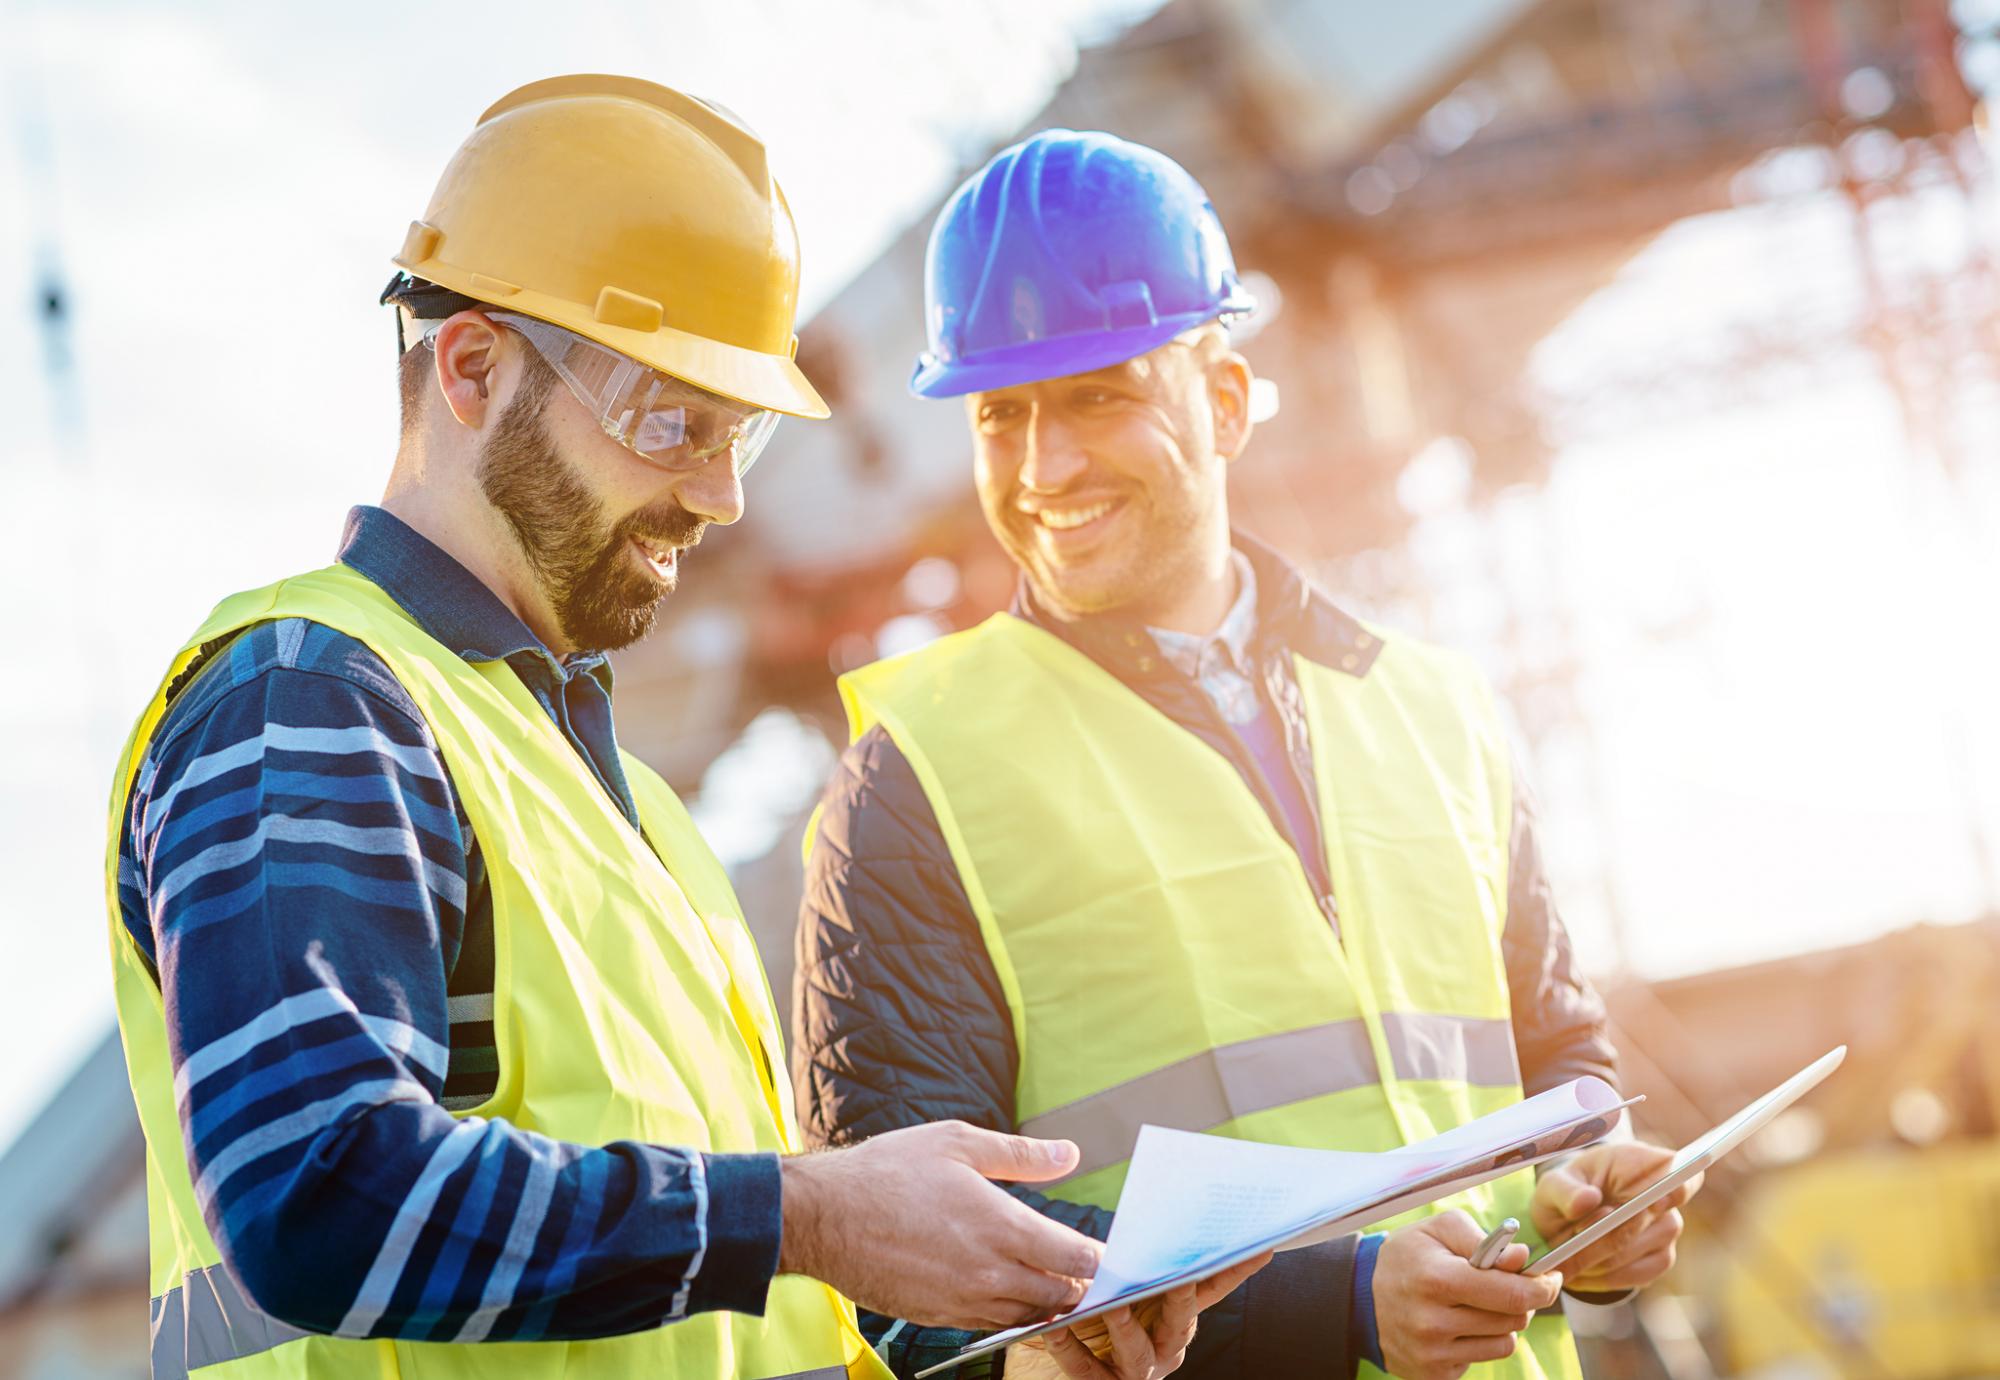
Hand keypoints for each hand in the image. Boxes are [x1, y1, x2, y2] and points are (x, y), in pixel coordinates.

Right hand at [778, 1121, 1102, 1329]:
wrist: (823, 1217)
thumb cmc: (888, 1171)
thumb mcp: (957, 1143)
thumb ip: (1020, 1155)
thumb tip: (1069, 1155)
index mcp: (1001, 1225)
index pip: (1076, 1258)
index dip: (1099, 1257)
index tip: (1106, 1251)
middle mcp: (989, 1272)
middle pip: (1061, 1296)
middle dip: (1080, 1285)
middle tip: (1088, 1271)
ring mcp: (964, 1301)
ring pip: (1029, 1316)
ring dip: (1048, 1303)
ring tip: (1054, 1283)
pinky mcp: (939, 1317)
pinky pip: (992, 1325)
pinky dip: (1010, 1313)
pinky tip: (1007, 1293)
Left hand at [1006, 1253, 1271, 1378]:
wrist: (1082, 1370)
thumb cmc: (1106, 1313)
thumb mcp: (1129, 1284)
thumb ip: (1141, 1260)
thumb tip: (1158, 1209)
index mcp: (1178, 1317)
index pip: (1212, 1288)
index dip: (1236, 1270)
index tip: (1261, 1246)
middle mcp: (1167, 1346)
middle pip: (1181, 1322)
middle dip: (1181, 1299)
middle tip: (1179, 1277)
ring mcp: (1138, 1371)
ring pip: (1137, 1352)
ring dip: (1125, 1328)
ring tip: (1113, 1306)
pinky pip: (1086, 1370)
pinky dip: (1070, 1348)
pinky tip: (1055, 1327)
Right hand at [1375, 1212, 1565, 1379]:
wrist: (1360, 1298)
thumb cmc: (1408, 1256)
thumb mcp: (1439, 1230)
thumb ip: (1485, 1240)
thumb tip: (1523, 1259)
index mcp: (1436, 1279)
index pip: (1513, 1293)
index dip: (1542, 1286)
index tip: (1550, 1278)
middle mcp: (1432, 1322)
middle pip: (1514, 1319)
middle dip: (1520, 1300)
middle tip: (1507, 1286)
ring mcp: (1431, 1354)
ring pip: (1504, 1343)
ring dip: (1501, 1323)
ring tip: (1476, 1305)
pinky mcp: (1432, 1375)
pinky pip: (1481, 1361)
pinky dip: (1478, 1342)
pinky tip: (1457, 1326)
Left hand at [1530, 1142, 1699, 1294]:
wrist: (1569, 1217)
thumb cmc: (1567, 1192)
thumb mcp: (1554, 1184)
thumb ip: (1566, 1190)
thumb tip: (1587, 1200)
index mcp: (1643, 1162)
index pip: (1680, 1176)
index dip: (1672, 1191)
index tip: (1651, 1202)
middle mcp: (1665, 1196)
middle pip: (1639, 1221)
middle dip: (1596, 1234)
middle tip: (1568, 1239)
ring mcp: (1667, 1229)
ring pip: (1628, 1252)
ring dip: (1594, 1258)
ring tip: (1566, 1255)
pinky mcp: (1661, 1259)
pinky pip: (1632, 1276)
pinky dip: (1602, 1277)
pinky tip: (1582, 1271)